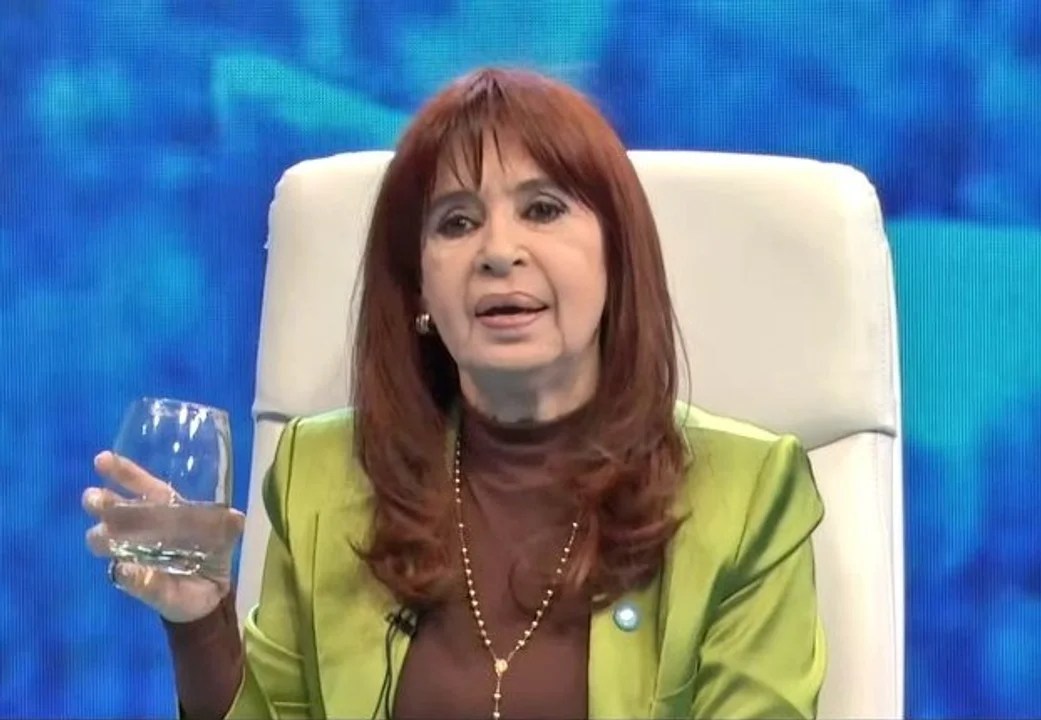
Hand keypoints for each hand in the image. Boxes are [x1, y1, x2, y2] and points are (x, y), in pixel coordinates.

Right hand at [83, 451, 244, 622]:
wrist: (208, 597)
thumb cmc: (213, 558)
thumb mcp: (226, 539)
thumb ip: (230, 527)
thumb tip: (236, 516)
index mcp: (167, 510)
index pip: (144, 487)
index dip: (124, 473)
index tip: (102, 460)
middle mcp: (144, 528)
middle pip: (116, 510)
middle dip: (102, 502)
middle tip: (93, 498)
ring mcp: (134, 553)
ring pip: (108, 540)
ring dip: (102, 537)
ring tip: (102, 535)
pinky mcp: (135, 580)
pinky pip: (125, 576)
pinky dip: (125, 573)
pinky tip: (124, 570)